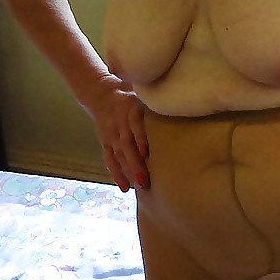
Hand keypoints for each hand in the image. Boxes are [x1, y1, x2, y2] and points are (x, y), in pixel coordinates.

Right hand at [87, 74, 150, 191]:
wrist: (100, 93)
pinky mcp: (106, 143)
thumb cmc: (130, 95)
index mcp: (130, 109)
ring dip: (128, 171)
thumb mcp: (141, 91)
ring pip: (119, 155)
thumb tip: (179, 101)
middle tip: (145, 180)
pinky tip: (124, 187)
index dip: (140, 138)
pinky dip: (116, 174)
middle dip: (135, 163)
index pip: (135, 125)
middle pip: (126, 145)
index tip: (146, 152)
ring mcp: (112, 135)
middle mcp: (120, 124)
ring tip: (139, 186)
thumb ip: (156, 99)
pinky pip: (110, 160)